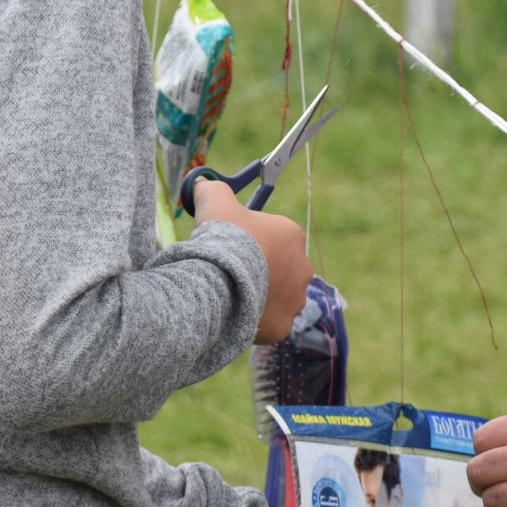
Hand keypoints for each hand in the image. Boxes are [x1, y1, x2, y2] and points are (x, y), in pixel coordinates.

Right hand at [192, 179, 312, 343]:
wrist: (219, 280)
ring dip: (262, 296)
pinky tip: (237, 313)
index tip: (234, 246)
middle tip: (234, 272)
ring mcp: (296, 298)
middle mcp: (303, 267)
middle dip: (262, 271)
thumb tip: (204, 182)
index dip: (254, 241)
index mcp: (292, 234)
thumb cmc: (222, 238)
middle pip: (282, 268)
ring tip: (233, 294)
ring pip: (279, 297)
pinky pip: (271, 322)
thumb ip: (213, 189)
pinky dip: (257, 320)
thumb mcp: (215, 202)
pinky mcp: (284, 325)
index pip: (277, 237)